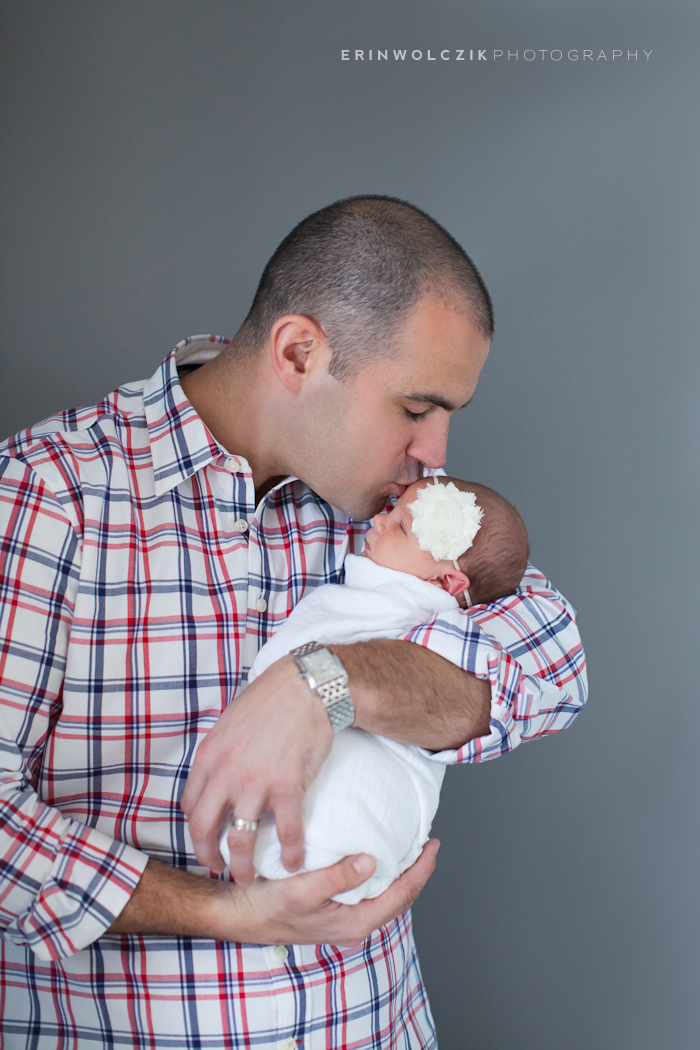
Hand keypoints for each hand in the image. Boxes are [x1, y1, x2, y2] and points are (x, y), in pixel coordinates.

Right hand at [107, 840, 439, 941]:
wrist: (236, 913)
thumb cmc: (266, 904)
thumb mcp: (301, 890)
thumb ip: (337, 877)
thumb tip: (371, 861)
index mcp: (353, 922)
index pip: (401, 895)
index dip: (421, 870)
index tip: (433, 844)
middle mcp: (352, 922)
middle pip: (398, 897)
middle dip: (415, 871)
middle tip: (426, 843)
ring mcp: (342, 917)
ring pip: (383, 895)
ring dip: (398, 872)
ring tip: (407, 847)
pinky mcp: (331, 909)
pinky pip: (366, 892)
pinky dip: (378, 873)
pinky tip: (372, 855)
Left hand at [181, 654, 332, 881]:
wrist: (304, 687)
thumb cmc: (270, 700)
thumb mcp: (229, 723)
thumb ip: (221, 752)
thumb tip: (218, 773)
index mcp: (209, 757)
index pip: (190, 805)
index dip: (196, 828)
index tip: (207, 839)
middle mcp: (226, 774)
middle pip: (204, 829)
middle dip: (208, 856)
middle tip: (218, 869)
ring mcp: (256, 783)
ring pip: (240, 839)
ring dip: (242, 866)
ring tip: (248, 878)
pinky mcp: (287, 787)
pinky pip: (286, 831)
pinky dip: (290, 852)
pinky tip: (293, 863)